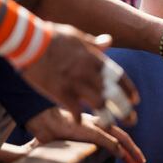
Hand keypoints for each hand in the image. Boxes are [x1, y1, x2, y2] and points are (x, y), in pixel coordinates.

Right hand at [21, 24, 138, 118]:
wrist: (27, 40)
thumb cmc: (51, 36)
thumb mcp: (77, 36)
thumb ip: (95, 43)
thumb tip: (108, 40)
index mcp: (95, 59)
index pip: (119, 77)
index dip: (129, 90)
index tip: (135, 100)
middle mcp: (90, 72)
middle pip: (114, 95)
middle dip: (125, 109)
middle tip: (132, 120)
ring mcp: (76, 83)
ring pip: (99, 106)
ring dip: (107, 118)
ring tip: (111, 127)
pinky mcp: (60, 91)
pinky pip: (75, 110)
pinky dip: (78, 118)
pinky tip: (79, 123)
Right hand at [25, 108, 146, 162]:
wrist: (35, 118)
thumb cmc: (43, 128)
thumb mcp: (58, 139)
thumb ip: (62, 146)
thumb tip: (50, 156)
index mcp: (89, 123)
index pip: (112, 133)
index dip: (122, 144)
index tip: (128, 156)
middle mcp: (94, 123)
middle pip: (120, 135)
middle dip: (132, 149)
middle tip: (140, 162)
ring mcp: (92, 125)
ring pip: (119, 137)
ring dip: (130, 151)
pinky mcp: (87, 130)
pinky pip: (107, 141)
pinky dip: (117, 149)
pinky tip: (123, 157)